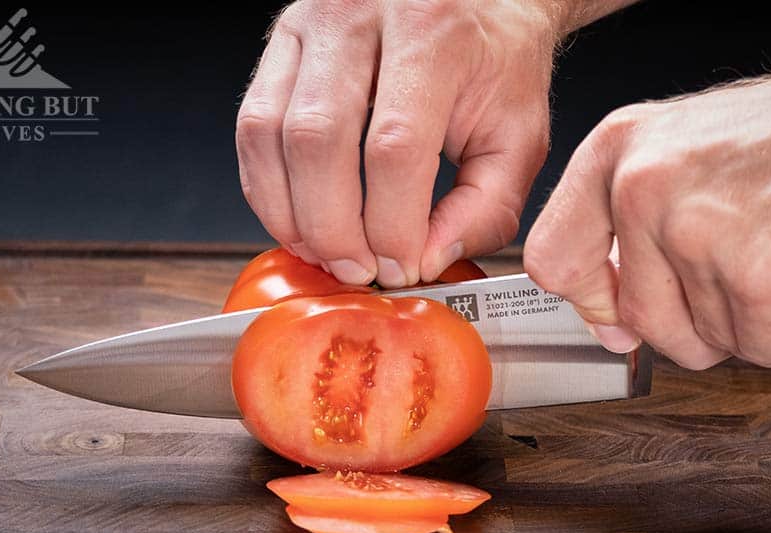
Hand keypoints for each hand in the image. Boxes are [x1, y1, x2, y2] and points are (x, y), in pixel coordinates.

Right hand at [235, 0, 558, 286]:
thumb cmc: (497, 62)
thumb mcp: (518, 136)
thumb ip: (484, 207)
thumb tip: (426, 260)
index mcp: (434, 35)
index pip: (393, 146)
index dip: (391, 224)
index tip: (402, 266)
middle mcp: (363, 15)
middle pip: (319, 139)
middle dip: (333, 229)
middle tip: (358, 270)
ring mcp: (312, 23)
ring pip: (270, 132)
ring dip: (290, 213)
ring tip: (325, 253)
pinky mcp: (283, 39)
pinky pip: (252, 124)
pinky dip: (267, 185)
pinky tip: (298, 218)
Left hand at [525, 62, 770, 368]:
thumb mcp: (693, 154)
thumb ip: (637, 231)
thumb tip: (609, 323)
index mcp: (620, 151)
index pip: (555, 256)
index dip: (592, 299)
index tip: (620, 312)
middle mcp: (644, 187)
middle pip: (638, 318)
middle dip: (697, 323)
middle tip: (744, 283)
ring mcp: (696, 233)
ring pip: (703, 340)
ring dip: (754, 323)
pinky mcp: (755, 279)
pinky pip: (761, 350)